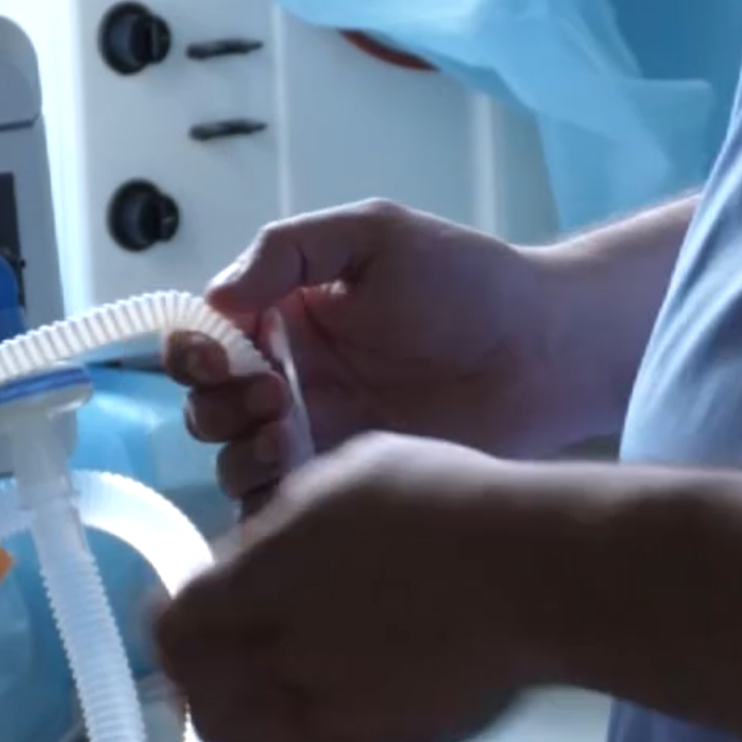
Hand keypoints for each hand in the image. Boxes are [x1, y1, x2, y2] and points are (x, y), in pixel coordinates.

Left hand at [155, 433, 549, 741]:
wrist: (529, 574)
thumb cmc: (448, 503)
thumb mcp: (351, 474)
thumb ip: (289, 522)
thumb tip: (263, 549)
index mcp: (258, 577)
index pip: (174, 627)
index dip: (172, 631)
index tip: (191, 628)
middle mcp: (270, 649)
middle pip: (200, 698)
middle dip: (207, 694)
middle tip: (227, 691)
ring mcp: (314, 708)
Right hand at [163, 200, 569, 512]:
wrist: (546, 350)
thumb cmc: (470, 282)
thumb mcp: (374, 234)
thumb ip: (288, 250)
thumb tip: (217, 296)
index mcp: (289, 318)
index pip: (207, 339)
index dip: (195, 350)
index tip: (222, 352)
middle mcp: (294, 381)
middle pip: (209, 408)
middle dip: (219, 406)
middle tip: (273, 395)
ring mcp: (322, 438)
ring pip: (237, 463)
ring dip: (240, 454)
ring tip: (284, 437)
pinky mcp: (351, 486)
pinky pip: (286, 507)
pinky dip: (270, 505)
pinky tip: (298, 482)